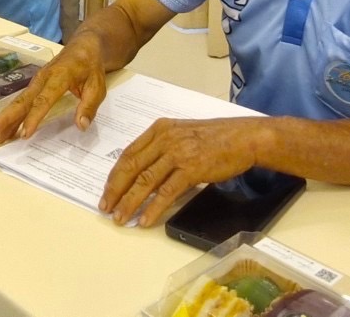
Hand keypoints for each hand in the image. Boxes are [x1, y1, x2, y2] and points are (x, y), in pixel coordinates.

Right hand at [0, 38, 107, 143]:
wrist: (84, 45)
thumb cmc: (91, 66)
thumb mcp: (98, 86)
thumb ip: (89, 106)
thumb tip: (81, 126)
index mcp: (59, 76)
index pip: (44, 100)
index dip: (33, 117)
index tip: (25, 134)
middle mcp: (43, 78)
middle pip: (23, 100)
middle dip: (7, 117)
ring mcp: (37, 80)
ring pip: (19, 101)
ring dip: (6, 117)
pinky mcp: (35, 84)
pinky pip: (23, 100)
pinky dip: (13, 113)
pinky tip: (6, 126)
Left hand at [100, 117, 264, 226]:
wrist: (243, 138)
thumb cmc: (215, 138)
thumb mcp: (181, 134)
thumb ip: (161, 148)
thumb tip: (142, 173)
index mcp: (159, 129)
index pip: (128, 154)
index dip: (114, 175)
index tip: (106, 192)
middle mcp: (164, 139)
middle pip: (131, 167)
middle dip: (115, 190)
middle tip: (106, 208)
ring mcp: (178, 153)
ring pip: (145, 181)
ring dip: (130, 202)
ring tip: (121, 218)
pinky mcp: (191, 168)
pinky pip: (167, 192)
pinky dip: (154, 208)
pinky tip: (146, 220)